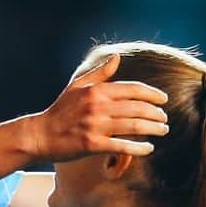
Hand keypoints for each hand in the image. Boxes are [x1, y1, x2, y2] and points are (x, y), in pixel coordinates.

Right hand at [29, 53, 168, 160]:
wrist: (40, 135)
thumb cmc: (60, 111)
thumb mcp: (77, 86)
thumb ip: (99, 73)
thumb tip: (116, 58)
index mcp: (97, 90)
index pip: (132, 89)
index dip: (152, 94)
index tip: (163, 100)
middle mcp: (98, 106)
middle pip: (137, 108)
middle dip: (156, 113)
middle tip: (165, 119)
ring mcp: (95, 126)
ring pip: (133, 126)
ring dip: (153, 129)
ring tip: (163, 131)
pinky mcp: (93, 145)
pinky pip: (122, 146)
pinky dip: (138, 148)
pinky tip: (149, 149)